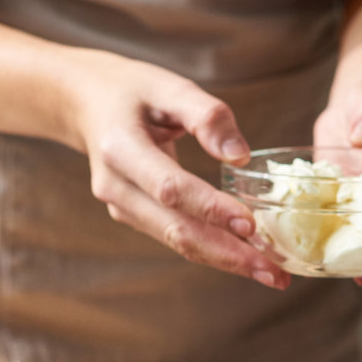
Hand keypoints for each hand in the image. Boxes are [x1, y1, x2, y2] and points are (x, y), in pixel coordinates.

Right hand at [67, 50, 287, 288]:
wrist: (85, 103)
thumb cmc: (132, 91)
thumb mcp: (168, 86)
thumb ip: (206, 115)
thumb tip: (241, 156)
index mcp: (120, 148)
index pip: (170, 188)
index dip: (210, 209)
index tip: (251, 224)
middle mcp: (116, 186)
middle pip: (176, 230)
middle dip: (229, 255)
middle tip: (275, 273)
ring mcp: (123, 207)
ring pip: (179, 242)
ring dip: (227, 262)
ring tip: (273, 275)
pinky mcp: (136, 216)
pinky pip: (178, 238)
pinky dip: (215, 251)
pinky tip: (251, 260)